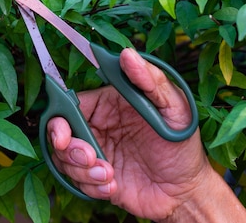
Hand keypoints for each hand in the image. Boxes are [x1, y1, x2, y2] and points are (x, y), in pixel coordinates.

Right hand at [47, 48, 209, 220]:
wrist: (186, 190)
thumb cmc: (182, 144)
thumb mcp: (175, 109)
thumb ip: (150, 81)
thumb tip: (127, 55)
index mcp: (107, 104)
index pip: (70, 103)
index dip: (60, 118)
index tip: (64, 134)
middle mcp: (96, 126)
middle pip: (59, 132)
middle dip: (67, 148)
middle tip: (90, 157)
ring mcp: (94, 152)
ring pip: (63, 158)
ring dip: (81, 170)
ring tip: (109, 175)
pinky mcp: (95, 178)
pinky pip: (76, 181)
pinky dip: (90, 186)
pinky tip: (112, 186)